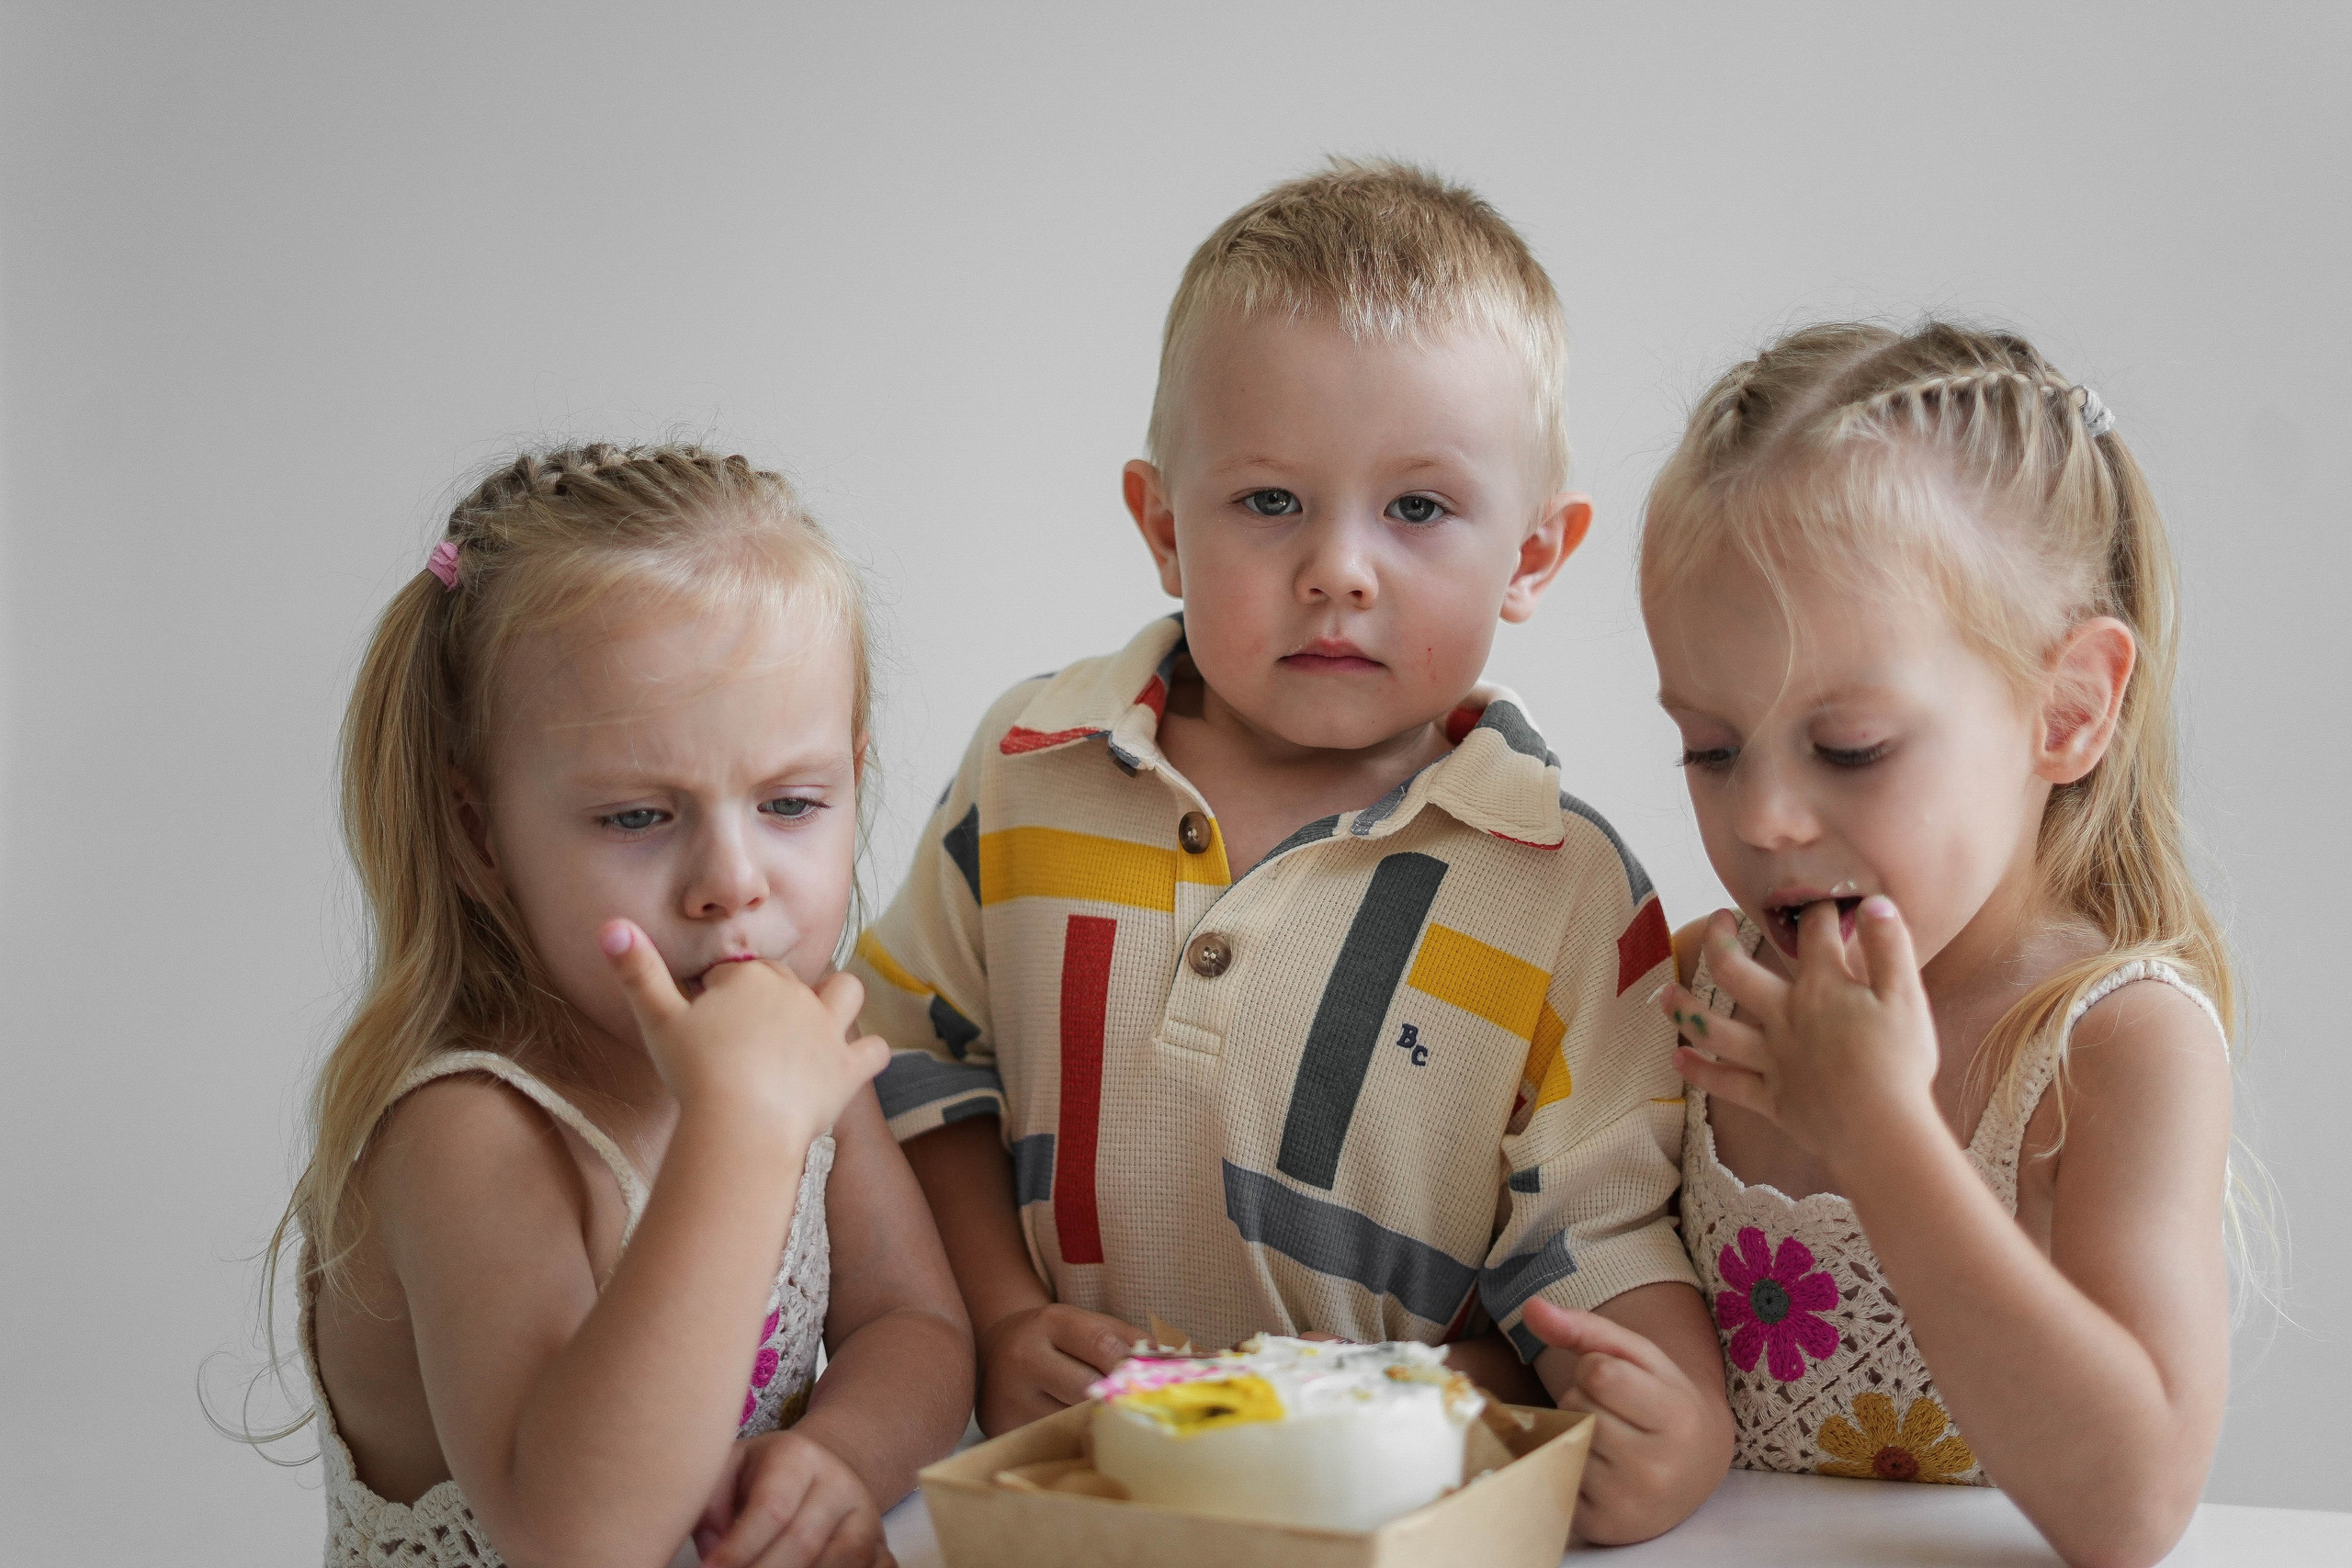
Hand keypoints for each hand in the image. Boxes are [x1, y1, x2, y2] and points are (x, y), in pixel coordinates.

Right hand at [601, 920, 888, 1137]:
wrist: (741, 1125)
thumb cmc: (695, 1073)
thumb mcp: (656, 1020)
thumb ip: (636, 972)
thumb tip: (609, 926)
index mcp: (751, 978)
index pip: (737, 975)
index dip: (720, 995)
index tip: (706, 1023)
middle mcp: (797, 994)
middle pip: (787, 983)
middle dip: (769, 1001)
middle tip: (743, 1039)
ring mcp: (828, 1029)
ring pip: (847, 992)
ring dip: (836, 1000)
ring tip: (814, 1022)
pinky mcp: (848, 1068)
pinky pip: (875, 1050)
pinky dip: (867, 1055)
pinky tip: (851, 1063)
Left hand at [692, 1430, 893, 1567]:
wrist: (818, 1469)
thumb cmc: (760, 1478)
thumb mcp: (727, 1472)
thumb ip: (707, 1506)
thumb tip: (712, 1555)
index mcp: (796, 1457)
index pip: (771, 1507)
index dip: (739, 1547)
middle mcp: (839, 1483)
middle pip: (805, 1541)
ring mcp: (867, 1515)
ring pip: (847, 1559)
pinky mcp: (882, 1544)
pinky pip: (882, 1567)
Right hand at [974, 1303, 1144, 1435]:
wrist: (992, 1351)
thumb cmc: (1056, 1340)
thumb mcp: (1088, 1325)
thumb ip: (1130, 1340)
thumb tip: (1177, 1363)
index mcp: (1051, 1322)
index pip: (1102, 1345)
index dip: (1132, 1367)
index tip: (1152, 1384)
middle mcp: (1025, 1356)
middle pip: (1087, 1388)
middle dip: (1116, 1401)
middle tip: (1141, 1413)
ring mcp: (1010, 1395)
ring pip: (1069, 1420)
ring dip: (1098, 1427)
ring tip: (1117, 1429)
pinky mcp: (1003, 1427)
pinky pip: (1050, 1441)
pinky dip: (1074, 1442)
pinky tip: (1088, 1440)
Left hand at [1522, 1300, 1726, 1544]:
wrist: (1695, 1470)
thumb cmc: (1662, 1401)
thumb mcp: (1639, 1356)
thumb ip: (1585, 1327)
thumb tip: (1530, 1307)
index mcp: (1676, 1417)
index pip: (1598, 1372)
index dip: (1597, 1368)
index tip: (1622, 1383)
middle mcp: (1656, 1467)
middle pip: (1575, 1405)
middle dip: (1583, 1399)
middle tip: (1616, 1414)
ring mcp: (1627, 1502)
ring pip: (1562, 1437)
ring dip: (1571, 1430)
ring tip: (1608, 1439)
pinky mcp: (1599, 1526)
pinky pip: (1553, 1473)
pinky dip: (1564, 1462)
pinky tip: (1597, 1467)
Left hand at [1663, 899, 1938, 1171]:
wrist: (1882, 1128)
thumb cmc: (1899, 1061)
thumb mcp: (1906, 997)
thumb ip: (1891, 947)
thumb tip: (1875, 904)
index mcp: (1822, 988)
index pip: (1815, 937)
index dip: (1818, 914)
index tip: (1819, 903)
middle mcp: (1785, 1016)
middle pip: (1735, 972)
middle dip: (1719, 941)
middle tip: (1716, 920)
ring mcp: (1772, 1057)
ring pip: (1715, 1028)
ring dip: (1686, 1010)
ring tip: (1664, 995)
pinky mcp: (1771, 1096)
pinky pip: (1726, 1083)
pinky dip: (1700, 1072)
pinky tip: (1678, 1060)